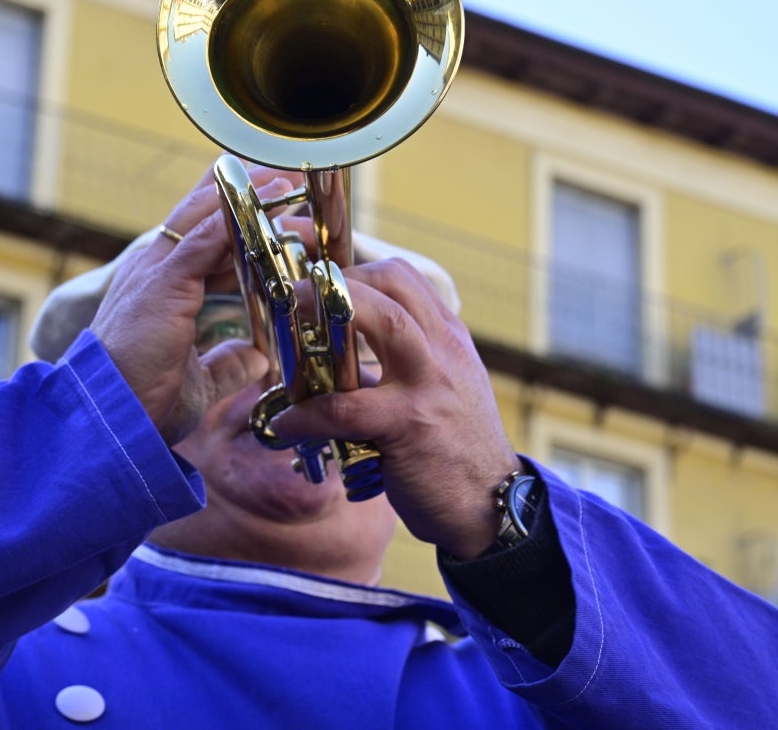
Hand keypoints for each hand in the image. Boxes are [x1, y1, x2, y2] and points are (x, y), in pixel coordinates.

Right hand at [91, 166, 294, 444]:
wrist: (112, 420)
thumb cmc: (144, 401)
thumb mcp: (198, 381)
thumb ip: (226, 363)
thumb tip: (257, 360)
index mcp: (162, 287)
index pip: (203, 240)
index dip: (240, 223)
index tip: (277, 210)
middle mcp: (156, 269)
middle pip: (204, 214)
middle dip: (247, 195)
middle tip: (289, 180)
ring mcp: (156, 271)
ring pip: (206, 214)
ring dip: (250, 196)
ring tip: (288, 181)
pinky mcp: (163, 282)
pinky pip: (205, 236)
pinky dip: (237, 215)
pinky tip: (268, 198)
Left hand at [269, 258, 520, 559]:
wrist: (492, 505)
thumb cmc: (456, 449)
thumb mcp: (444, 388)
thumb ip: (406, 362)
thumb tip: (342, 352)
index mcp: (448, 338)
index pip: (403, 277)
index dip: (354, 272)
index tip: (320, 289)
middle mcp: (443, 350)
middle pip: (394, 283)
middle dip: (338, 282)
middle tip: (299, 299)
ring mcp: (430, 385)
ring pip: (384, 323)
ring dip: (328, 318)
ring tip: (288, 335)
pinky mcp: (410, 426)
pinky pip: (346, 408)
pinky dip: (307, 413)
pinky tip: (286, 424)